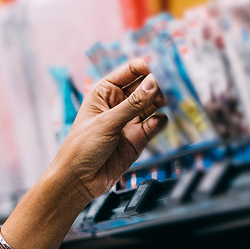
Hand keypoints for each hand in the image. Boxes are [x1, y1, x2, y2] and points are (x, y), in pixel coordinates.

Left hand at [46, 57, 167, 206]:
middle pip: (147, 85)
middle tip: (170, 86)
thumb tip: (154, 82)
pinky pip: (157, 122)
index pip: (132, 70)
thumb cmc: (80, 149)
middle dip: (159, 84)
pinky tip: (156, 123)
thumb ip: (133, 104)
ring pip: (155, 102)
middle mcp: (119, 102)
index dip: (148, 66)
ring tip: (166, 102)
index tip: (162, 69)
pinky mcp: (139, 137)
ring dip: (163, 101)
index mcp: (105, 91)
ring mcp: (130, 119)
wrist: (79, 181)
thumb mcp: (107, 123)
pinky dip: (159, 121)